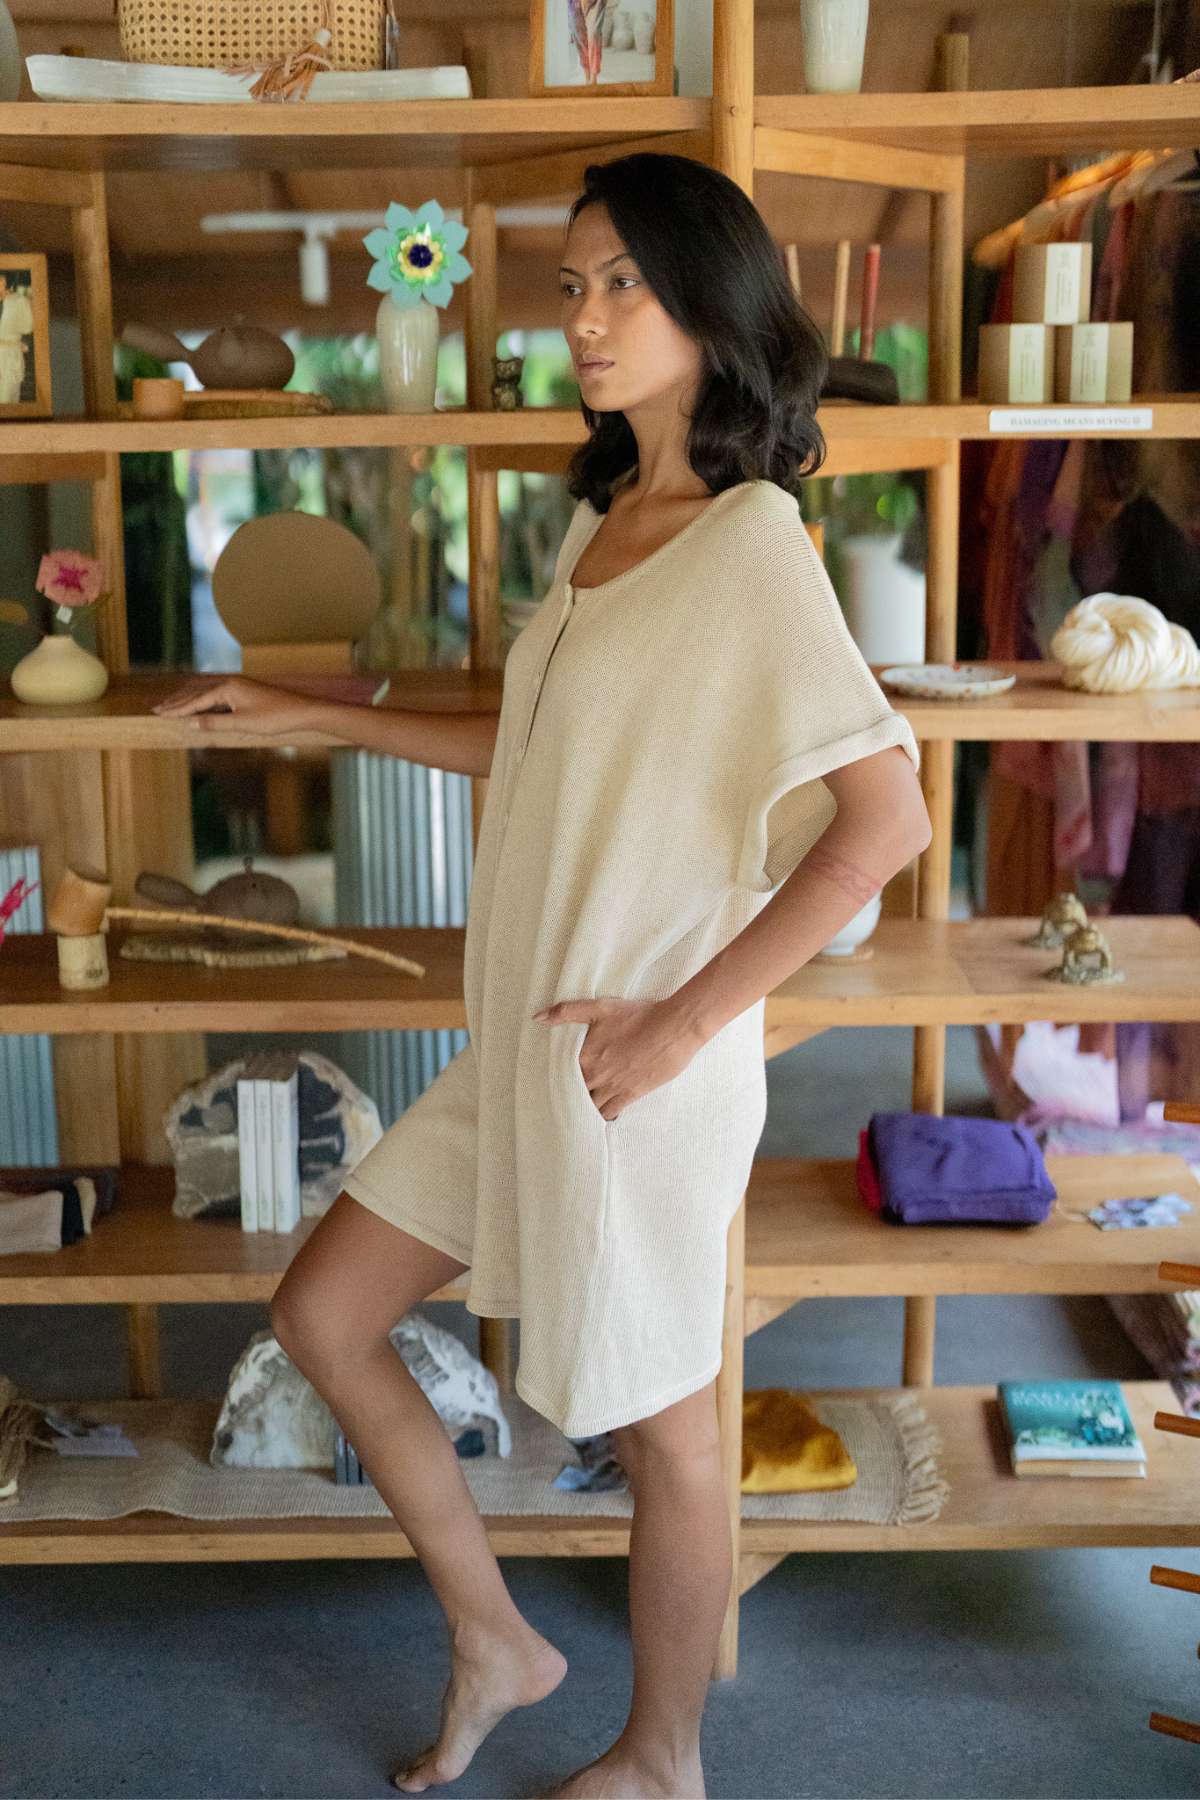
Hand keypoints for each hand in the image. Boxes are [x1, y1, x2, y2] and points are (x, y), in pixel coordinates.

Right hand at [151, 675, 317, 735]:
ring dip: (188, 699)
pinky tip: (201, 704)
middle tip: (158, 708)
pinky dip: (203, 699)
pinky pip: (217, 693)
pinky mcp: (246, 691)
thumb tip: (191, 723)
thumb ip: (215, 723)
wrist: (302, 711)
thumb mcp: (243, 724)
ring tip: (173, 705)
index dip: (177, 709)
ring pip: (206, 690)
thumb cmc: (275, 717)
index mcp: (227, 688)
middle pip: (197, 691)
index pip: (195, 700)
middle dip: (177, 701)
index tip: (159, 714)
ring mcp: (239, 685)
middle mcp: (231, 682)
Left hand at [532, 995, 705, 1121]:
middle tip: (556, 1102)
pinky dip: (603, 1116)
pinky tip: (598, 1117)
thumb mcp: (600, 1007)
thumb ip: (566, 1012)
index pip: (559, 1075)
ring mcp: (614, 1087)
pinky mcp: (632, 1094)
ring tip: (574, 1112)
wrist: (673, 1029)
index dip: (552, 1080)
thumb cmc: (637, 1015)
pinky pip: (611, 1112)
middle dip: (565, 1097)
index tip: (544, 1085)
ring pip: (590, 1107)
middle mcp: (596, 1076)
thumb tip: (538, 1018)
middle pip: (573, 1094)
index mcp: (584, 1056)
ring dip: (583, 1108)